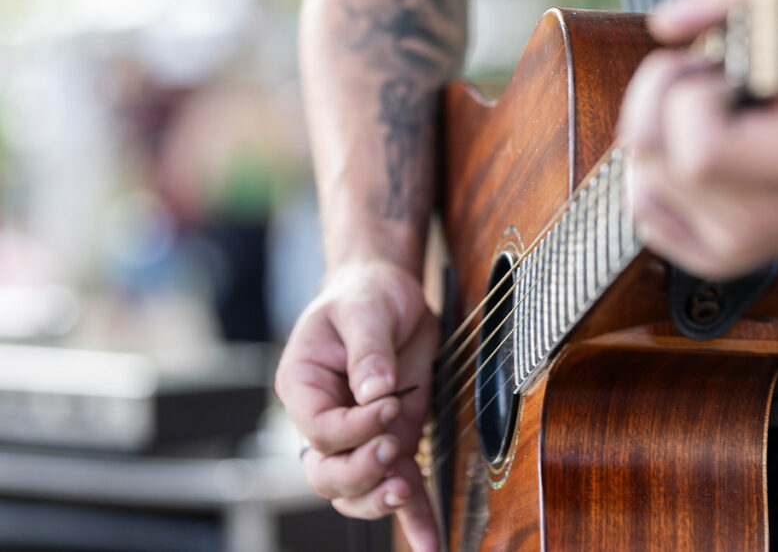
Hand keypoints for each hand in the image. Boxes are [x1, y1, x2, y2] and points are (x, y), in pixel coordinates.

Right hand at [275, 261, 439, 551]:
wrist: (388, 294)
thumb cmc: (364, 296)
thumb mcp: (365, 310)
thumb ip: (368, 351)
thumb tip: (375, 391)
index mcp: (303, 387)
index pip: (319, 427)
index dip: (353, 427)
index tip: (388, 404)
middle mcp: (324, 421)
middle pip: (327, 473)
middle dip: (360, 471)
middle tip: (391, 448)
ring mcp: (358, 438)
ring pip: (354, 492)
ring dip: (380, 500)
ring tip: (406, 494)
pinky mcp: (392, 442)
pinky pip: (397, 486)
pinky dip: (414, 517)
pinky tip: (430, 542)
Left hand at [619, 0, 777, 278]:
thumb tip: (667, 22)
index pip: (697, 145)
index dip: (692, 94)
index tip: (725, 73)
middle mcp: (764, 221)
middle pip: (649, 153)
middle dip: (662, 97)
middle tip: (705, 83)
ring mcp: (736, 247)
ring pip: (637, 179)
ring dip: (657, 134)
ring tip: (703, 118)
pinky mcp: (717, 259)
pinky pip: (645, 212)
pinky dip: (652, 177)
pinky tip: (685, 155)